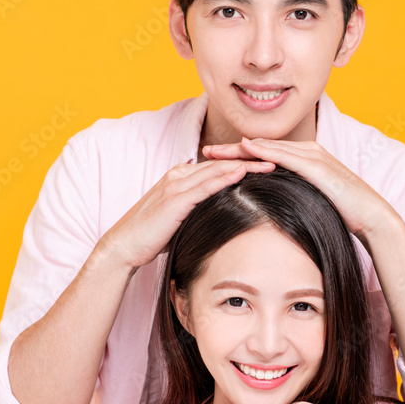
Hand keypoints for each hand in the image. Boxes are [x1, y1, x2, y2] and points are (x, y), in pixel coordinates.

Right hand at [97, 157, 274, 270]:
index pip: (220, 167)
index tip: (271, 164)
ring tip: (272, 162)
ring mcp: (175, 184)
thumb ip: (200, 213)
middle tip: (281, 157)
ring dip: (246, 164)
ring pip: (217, 170)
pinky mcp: (174, 199)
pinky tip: (243, 173)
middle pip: (223, 163)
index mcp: (182, 178)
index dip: (246, 163)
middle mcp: (179, 175)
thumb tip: (224, 219)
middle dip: (252, 159)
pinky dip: (225, 177)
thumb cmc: (152, 237)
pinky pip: (204, 185)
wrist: (123, 246)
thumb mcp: (182, 220)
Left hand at [202, 137, 394, 240]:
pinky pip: (287, 156)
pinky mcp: (318, 166)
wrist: (371, 217)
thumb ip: (292, 199)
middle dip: (232, 149)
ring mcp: (313, 156)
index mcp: (304, 160)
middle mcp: (307, 152)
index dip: (237, 156)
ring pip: (270, 148)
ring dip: (241, 148)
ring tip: (216, 151)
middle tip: (204, 151)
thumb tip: (271, 209)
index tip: (213, 161)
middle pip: (262, 147)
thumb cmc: (342, 214)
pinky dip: (266, 151)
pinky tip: (246, 150)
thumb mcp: (310, 204)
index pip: (264, 155)